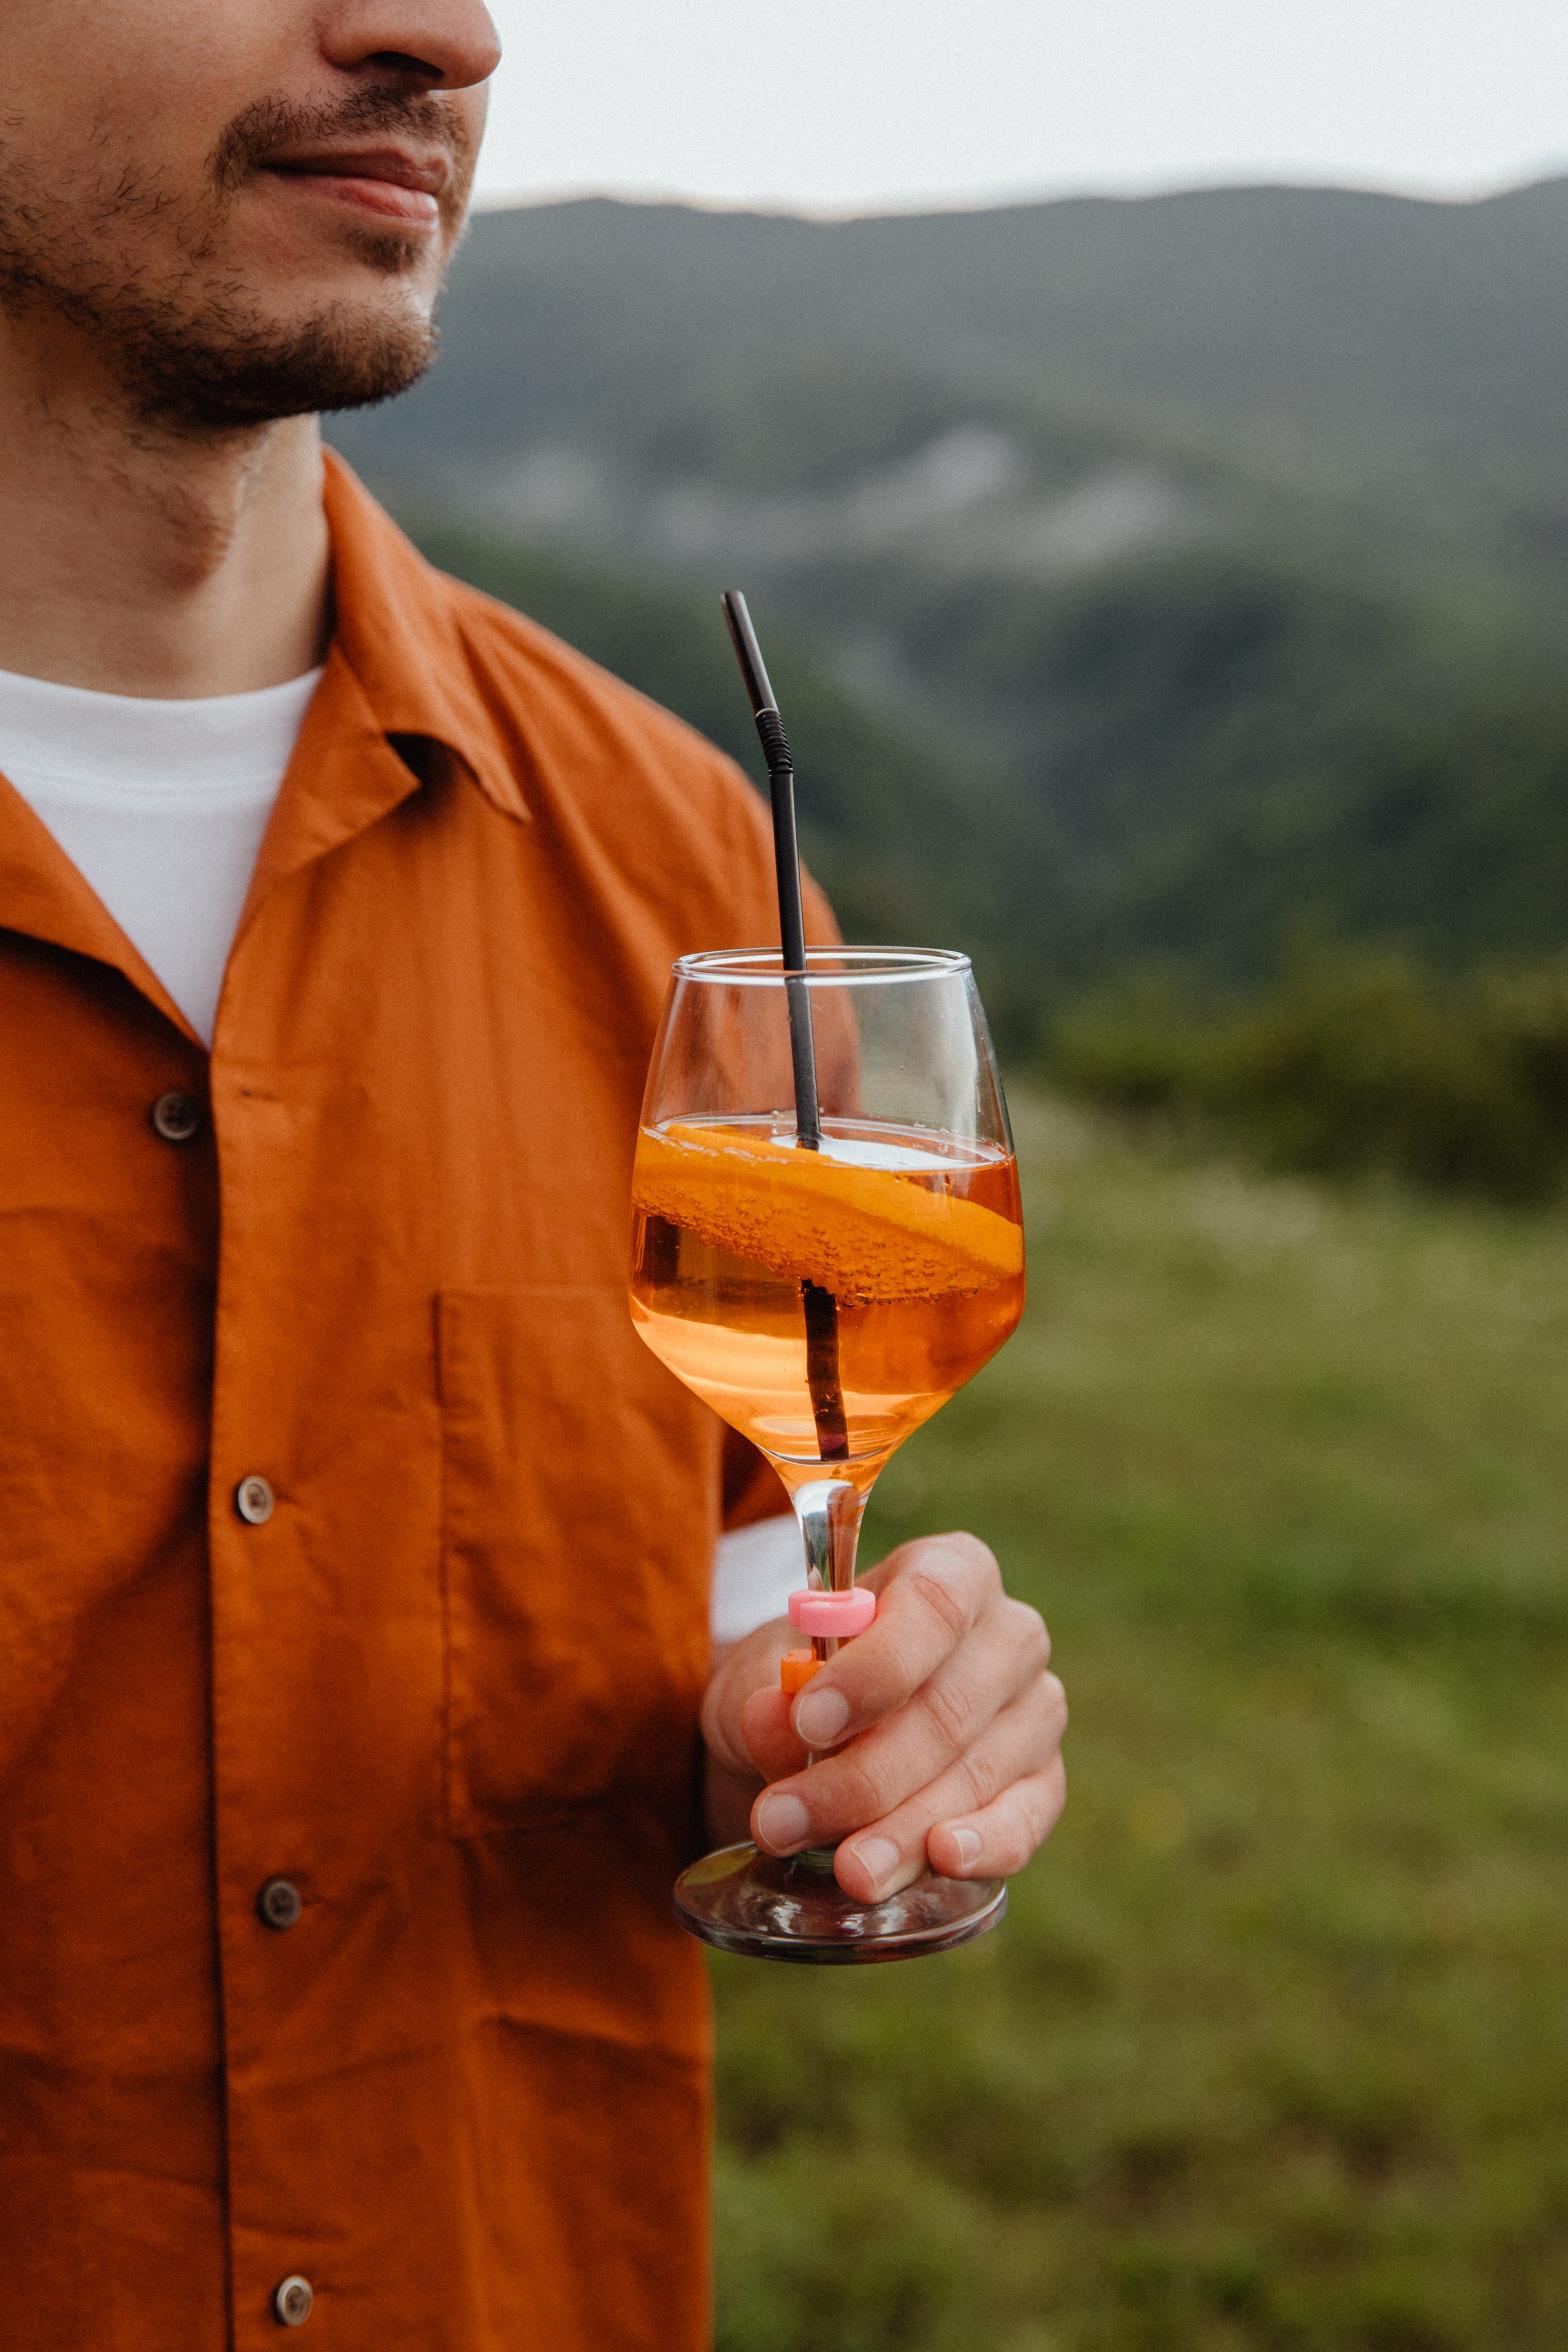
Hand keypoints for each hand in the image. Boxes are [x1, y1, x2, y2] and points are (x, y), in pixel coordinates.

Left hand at [701, 1532, 1065, 1902]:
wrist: (823, 1735)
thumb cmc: (799, 1685)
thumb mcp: (759, 1678)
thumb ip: (763, 1694)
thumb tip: (777, 1718)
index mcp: (950, 1571)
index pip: (933, 1606)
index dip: (875, 1669)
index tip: (811, 1722)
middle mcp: (1010, 1632)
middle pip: (949, 1706)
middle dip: (863, 1777)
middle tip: (785, 1822)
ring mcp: (1036, 1709)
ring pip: (976, 1772)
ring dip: (903, 1828)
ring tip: (843, 1869)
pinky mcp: (1044, 1782)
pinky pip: (1025, 1818)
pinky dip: (984, 1845)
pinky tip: (942, 1861)